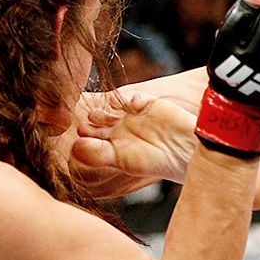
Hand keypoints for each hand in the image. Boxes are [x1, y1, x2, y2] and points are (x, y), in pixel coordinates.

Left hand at [73, 91, 196, 182]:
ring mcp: (132, 116)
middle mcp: (119, 130)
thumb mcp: (122, 160)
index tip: (81, 130)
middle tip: (92, 118)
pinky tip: (136, 105)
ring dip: (108, 107)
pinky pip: (131, 97)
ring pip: (111, 106)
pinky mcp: (146, 104)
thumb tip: (73, 146)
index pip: (89, 136)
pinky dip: (129, 98)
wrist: (186, 151)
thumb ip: (97, 154)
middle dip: (92, 117)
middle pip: (97, 118)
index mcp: (112, 145)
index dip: (82, 132)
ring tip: (111, 115)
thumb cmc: (155, 162)